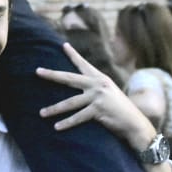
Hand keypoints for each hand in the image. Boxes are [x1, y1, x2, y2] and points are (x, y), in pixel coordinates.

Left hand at [36, 42, 156, 148]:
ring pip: (70, 102)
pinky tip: (56, 127)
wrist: (134, 122)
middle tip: (37, 71)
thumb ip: (96, 88)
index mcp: (100, 78)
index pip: (84, 64)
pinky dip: (66, 123)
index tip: (63, 45)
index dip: (73, 54)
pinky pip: (78, 117)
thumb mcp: (109, 93)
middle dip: (52, 75)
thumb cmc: (120, 109)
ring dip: (54, 109)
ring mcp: (97, 97)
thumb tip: (80, 86)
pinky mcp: (98, 110)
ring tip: (42, 113)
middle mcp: (97, 84)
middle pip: (69, 78)